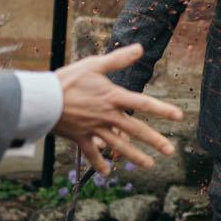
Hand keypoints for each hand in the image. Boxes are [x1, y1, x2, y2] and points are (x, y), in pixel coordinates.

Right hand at [53, 43, 184, 174]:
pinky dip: (98, 163)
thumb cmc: (68, 79)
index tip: (178, 116)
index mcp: (113, 97)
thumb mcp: (94, 64)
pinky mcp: (80, 137)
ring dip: (134, 157)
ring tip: (150, 165)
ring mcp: (94, 129)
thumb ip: (118, 59)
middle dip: (154, 141)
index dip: (162, 109)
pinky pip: (91, 153)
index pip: (143, 103)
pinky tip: (106, 172)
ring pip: (118, 146)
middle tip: (170, 151)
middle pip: (135, 130)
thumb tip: (140, 48)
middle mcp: (107, 116)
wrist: (42, 99)